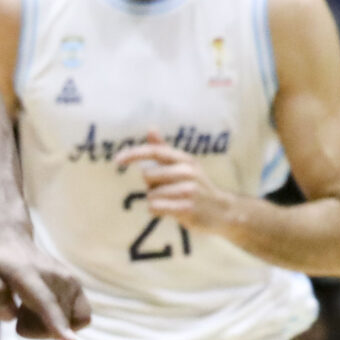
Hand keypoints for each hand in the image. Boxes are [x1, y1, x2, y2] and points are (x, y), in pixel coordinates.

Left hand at [0, 225, 89, 339]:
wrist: (7, 240)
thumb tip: (11, 314)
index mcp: (26, 274)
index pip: (44, 300)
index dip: (56, 321)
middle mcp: (55, 275)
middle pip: (60, 319)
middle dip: (37, 329)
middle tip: (17, 313)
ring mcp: (70, 279)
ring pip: (73, 321)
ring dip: (50, 325)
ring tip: (28, 309)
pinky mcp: (76, 286)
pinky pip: (77, 318)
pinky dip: (60, 321)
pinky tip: (41, 309)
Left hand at [114, 131, 236, 236]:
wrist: (222, 210)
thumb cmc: (194, 185)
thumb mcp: (183, 164)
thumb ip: (163, 149)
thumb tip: (151, 128)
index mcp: (184, 159)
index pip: (155, 151)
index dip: (134, 154)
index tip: (117, 160)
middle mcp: (188, 172)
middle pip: (148, 175)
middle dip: (151, 185)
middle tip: (167, 190)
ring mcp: (189, 190)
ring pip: (151, 194)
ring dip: (156, 200)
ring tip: (173, 201)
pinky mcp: (187, 208)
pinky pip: (155, 208)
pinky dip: (157, 211)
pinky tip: (171, 210)